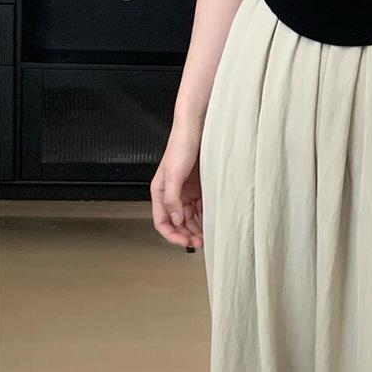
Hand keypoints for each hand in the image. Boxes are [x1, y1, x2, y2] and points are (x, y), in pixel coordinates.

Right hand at [150, 129, 204, 248]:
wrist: (195, 129)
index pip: (161, 222)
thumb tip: (176, 219)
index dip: (172, 235)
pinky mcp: (197, 186)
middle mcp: (172, 194)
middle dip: (187, 234)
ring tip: (207, 235)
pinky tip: (211, 221)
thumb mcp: (173, 174)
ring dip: (196, 227)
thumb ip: (172, 199)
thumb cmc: (180, 146)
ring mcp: (185, 190)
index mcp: (160, 192)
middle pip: (177, 222)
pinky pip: (200, 206)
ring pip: (189, 216)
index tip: (185, 242)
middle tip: (200, 243)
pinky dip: (204, 215)